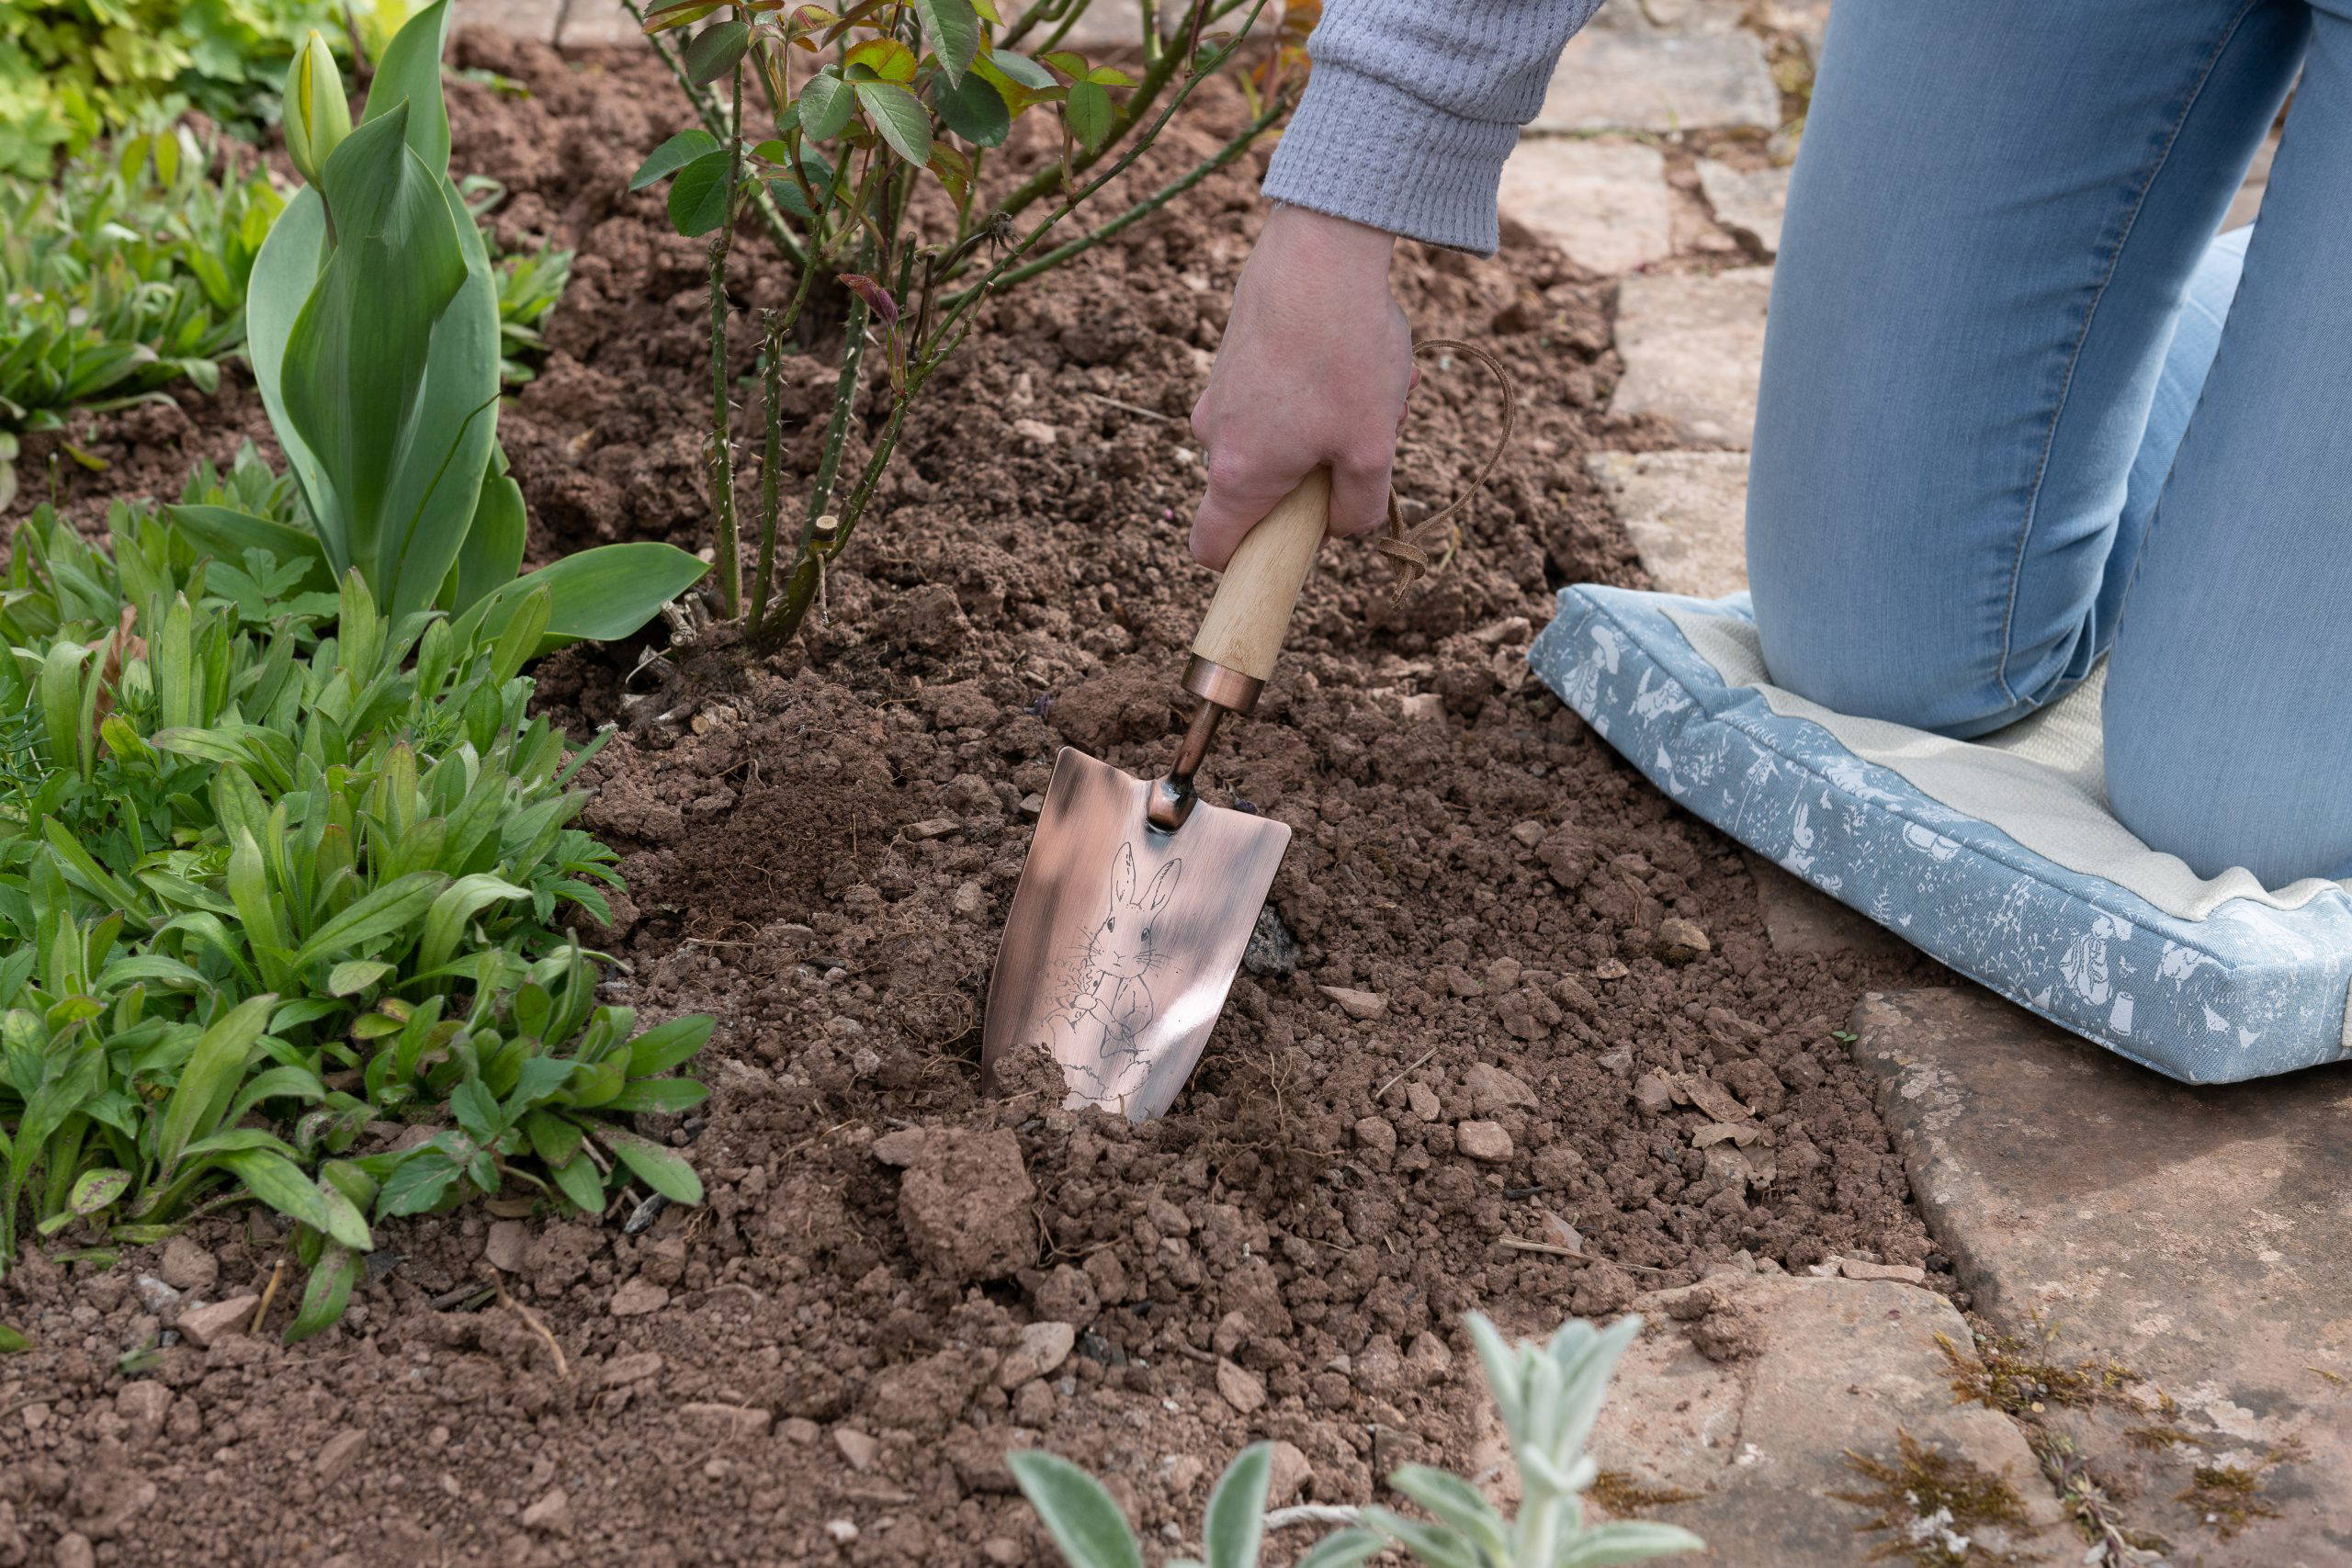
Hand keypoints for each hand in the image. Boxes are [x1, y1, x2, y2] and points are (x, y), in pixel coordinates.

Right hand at [1188, 204, 1412, 569]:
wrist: (1320, 245)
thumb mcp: (1372, 448)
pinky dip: (1316, 385)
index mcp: (1239, 475)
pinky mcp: (1235, 352)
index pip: (1211, 549)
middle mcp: (1214, 436)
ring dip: (1326, 425)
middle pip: (1259, 490)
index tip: (1292, 546)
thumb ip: (1358, 509)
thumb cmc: (1344, 353)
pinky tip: (1355, 347)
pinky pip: (1276, 393)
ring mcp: (1220, 390)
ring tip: (1372, 385)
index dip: (1246, 563)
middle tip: (1367, 436)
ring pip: (1276, 435)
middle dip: (1315, 477)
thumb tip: (1340, 528)